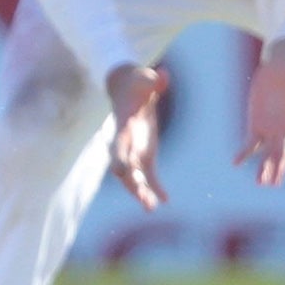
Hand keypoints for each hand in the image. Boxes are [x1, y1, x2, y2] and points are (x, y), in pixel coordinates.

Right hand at [106, 63, 170, 209]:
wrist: (128, 88)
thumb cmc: (136, 82)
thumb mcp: (145, 79)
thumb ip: (154, 81)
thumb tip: (163, 75)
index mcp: (123, 125)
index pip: (119, 144)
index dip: (120, 158)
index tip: (121, 172)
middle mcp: (125, 141)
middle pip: (125, 167)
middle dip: (132, 184)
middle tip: (143, 201)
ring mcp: (134, 149)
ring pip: (134, 176)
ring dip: (141, 192)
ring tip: (150, 208)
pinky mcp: (144, 153)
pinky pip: (149, 174)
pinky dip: (156, 186)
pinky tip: (165, 200)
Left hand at [235, 38, 284, 186]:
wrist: (281, 68)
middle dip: (280, 166)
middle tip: (274, 182)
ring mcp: (273, 129)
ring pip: (269, 153)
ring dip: (265, 167)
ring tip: (260, 182)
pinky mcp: (258, 125)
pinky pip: (251, 143)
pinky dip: (244, 153)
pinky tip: (236, 163)